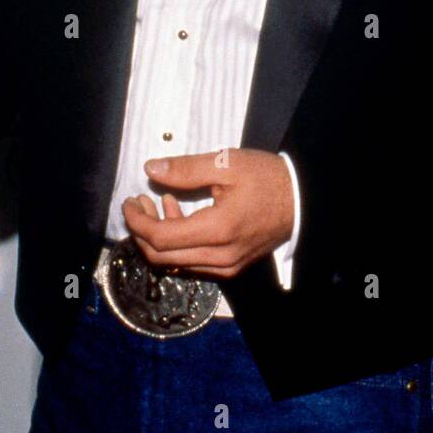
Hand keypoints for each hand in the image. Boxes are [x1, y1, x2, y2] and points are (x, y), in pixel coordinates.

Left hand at [122, 147, 293, 277]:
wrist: (303, 200)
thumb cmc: (266, 178)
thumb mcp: (227, 164)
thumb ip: (186, 169)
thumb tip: (150, 170)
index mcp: (217, 230)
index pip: (160, 237)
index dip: (137, 221)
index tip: (129, 200)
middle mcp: (219, 257)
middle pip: (161, 256)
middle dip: (142, 230)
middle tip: (139, 202)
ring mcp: (226, 267)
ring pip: (175, 263)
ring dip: (158, 237)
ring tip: (158, 202)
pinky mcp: (231, 268)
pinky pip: (192, 263)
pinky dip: (177, 244)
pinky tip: (179, 216)